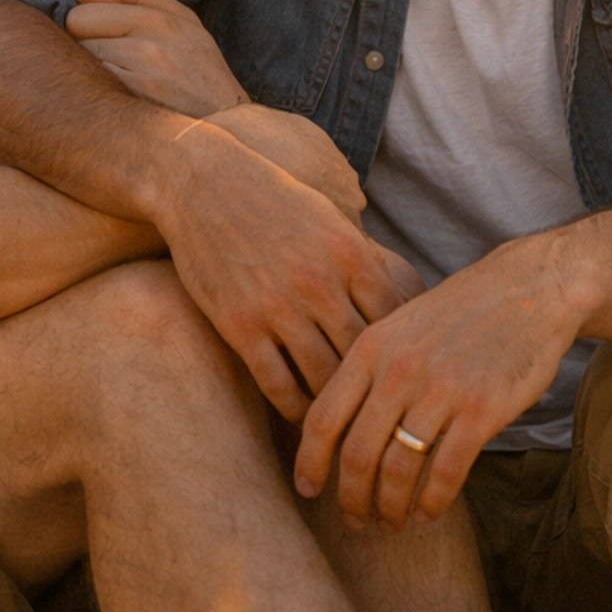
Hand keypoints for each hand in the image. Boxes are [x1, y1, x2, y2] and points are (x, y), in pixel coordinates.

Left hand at [68, 0, 247, 115]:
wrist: (225, 123)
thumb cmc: (202, 71)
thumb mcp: (185, 23)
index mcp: (160, 20)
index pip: (84, 11)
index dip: (87, 25)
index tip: (103, 37)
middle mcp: (148, 47)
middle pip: (76, 32)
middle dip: (83, 43)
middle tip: (109, 60)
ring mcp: (138, 80)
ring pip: (80, 62)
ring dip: (89, 71)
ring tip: (117, 82)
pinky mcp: (131, 108)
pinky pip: (90, 90)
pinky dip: (95, 94)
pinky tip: (116, 99)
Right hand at [154, 120, 418, 423]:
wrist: (200, 181)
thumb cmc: (273, 199)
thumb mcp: (330, 218)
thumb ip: (363, 262)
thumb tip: (405, 303)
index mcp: (351, 254)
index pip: (397, 320)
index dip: (407, 353)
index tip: (410, 376)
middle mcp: (320, 283)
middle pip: (365, 356)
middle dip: (379, 389)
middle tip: (390, 417)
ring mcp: (278, 306)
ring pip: (324, 378)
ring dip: (339, 407)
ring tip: (352, 429)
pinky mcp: (239, 324)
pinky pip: (277, 384)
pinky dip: (295, 409)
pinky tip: (304, 421)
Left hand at [293, 231, 583, 527]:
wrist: (527, 288)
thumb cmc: (460, 312)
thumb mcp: (400, 326)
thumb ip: (369, 368)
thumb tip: (337, 425)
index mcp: (370, 347)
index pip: (323, 417)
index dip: (310, 462)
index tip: (307, 490)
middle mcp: (398, 370)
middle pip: (356, 454)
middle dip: (351, 498)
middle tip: (355, 521)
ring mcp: (440, 390)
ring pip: (398, 470)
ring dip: (390, 508)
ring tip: (391, 523)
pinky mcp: (480, 410)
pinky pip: (446, 472)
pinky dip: (432, 503)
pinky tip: (427, 515)